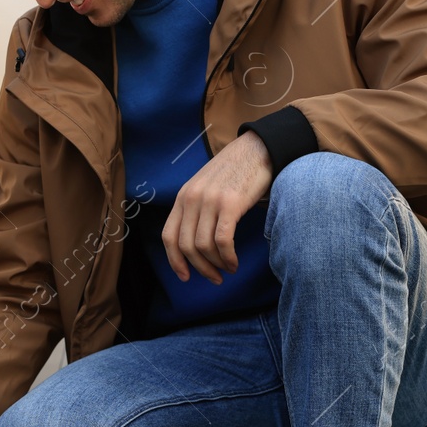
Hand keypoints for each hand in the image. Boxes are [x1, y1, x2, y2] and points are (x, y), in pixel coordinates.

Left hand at [162, 131, 273, 284]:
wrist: (258, 148)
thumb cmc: (235, 171)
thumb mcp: (205, 187)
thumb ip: (196, 209)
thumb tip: (196, 243)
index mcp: (183, 196)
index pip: (168, 236)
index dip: (175, 261)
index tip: (185, 276)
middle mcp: (192, 199)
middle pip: (186, 246)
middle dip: (200, 268)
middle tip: (215, 278)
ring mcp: (210, 201)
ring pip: (204, 246)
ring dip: (216, 265)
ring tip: (228, 269)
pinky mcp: (230, 204)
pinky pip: (223, 241)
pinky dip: (227, 257)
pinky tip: (234, 262)